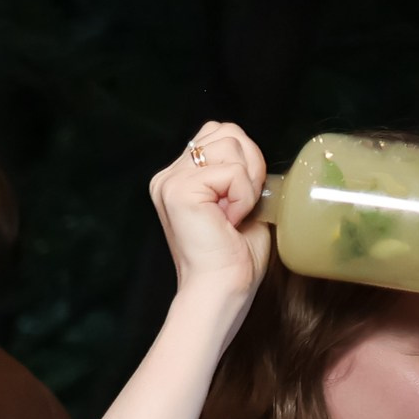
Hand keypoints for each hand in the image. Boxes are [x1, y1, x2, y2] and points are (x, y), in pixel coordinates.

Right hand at [152, 122, 273, 309]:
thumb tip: (251, 150)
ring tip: (234, 214)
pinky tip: (229, 220)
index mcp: (178, 177)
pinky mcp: (178, 191)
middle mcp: (167, 176)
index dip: (245, 158)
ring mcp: (169, 182)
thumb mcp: (238, 199)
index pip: (220, 132)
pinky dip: (242, 196)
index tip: (240, 200)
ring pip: (231, 145)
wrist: (222, 287)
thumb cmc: (234, 254)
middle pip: (227, 132)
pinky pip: (232, 171)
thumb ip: (236, 170)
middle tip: (240, 206)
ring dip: (247, 182)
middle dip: (250, 165)